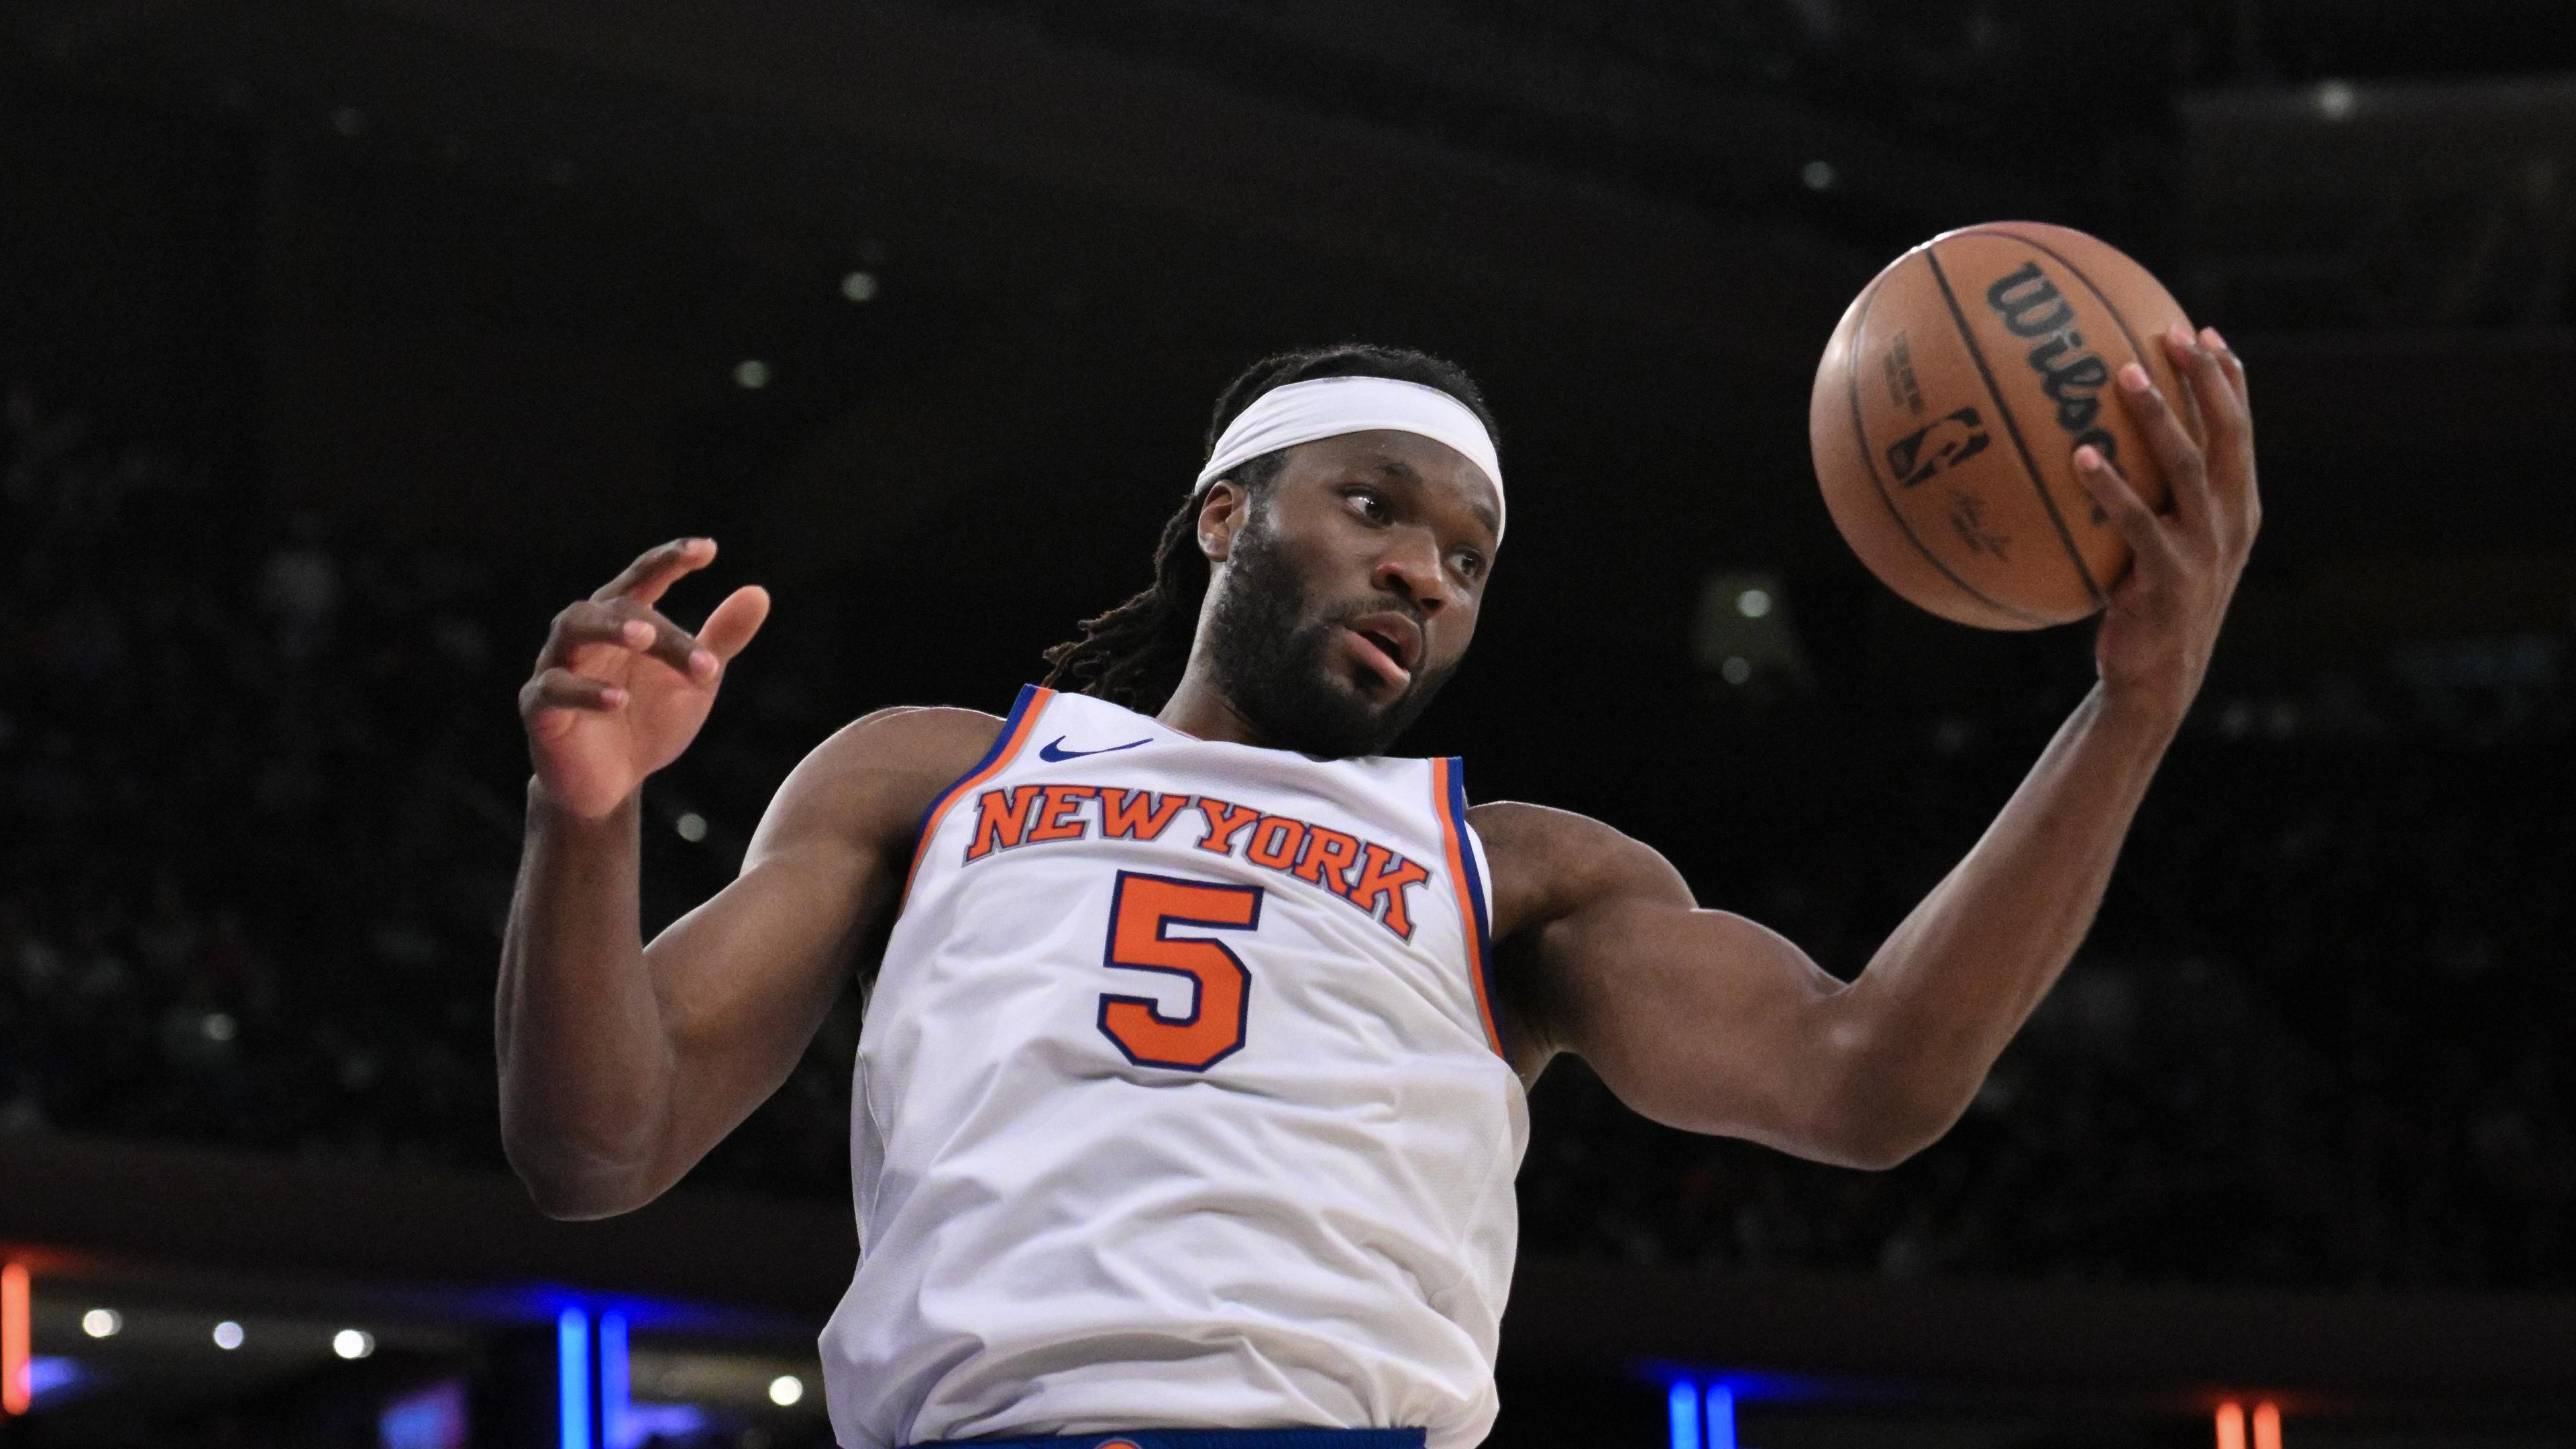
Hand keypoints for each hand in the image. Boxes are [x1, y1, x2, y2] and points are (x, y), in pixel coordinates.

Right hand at [519, 538, 770, 818]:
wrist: (613, 783)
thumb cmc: (650, 722)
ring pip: (572, 630)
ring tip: (645, 639)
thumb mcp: (694, 683)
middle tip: (681, 634)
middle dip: (650, 619)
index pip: (644, 578)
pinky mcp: (539, 709)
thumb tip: (758, 593)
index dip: (671, 560)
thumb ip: (720, 640)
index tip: (707, 549)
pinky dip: (585, 693)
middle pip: (615, 606)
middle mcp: (586, 634)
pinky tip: (618, 700)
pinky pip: (552, 690)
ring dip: (609, 630)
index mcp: (624, 622)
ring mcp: (557, 667)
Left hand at [2072, 324, 2260, 727]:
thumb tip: (2096, 442)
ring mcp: (2206, 549)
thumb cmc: (2149, 603)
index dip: (2228, 379)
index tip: (2204, 331)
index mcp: (2238, 505)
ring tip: (2123, 374)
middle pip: (2227, 434)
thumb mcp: (2162, 544)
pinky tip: (2081, 458)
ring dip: (2158, 417)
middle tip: (2171, 332)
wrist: (2158, 677)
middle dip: (2205, 379)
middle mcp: (2231, 520)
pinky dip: (2111, 488)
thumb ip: (2151, 496)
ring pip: (2187, 467)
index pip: (2240, 429)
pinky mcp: (2171, 578)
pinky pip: (2138, 522)